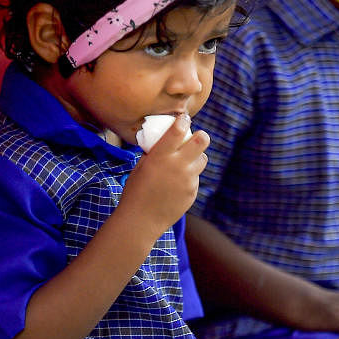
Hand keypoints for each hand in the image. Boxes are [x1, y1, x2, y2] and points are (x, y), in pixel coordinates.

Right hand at [119, 114, 208, 230]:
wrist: (141, 220)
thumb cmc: (135, 191)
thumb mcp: (141, 167)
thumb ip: (155, 153)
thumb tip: (163, 140)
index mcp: (160, 156)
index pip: (178, 130)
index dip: (183, 120)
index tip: (184, 118)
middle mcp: (178, 165)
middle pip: (202, 140)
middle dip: (201, 136)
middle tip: (197, 137)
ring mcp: (188, 179)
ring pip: (202, 159)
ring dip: (197, 157)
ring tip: (185, 162)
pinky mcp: (193, 191)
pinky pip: (196, 178)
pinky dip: (189, 177)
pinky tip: (176, 184)